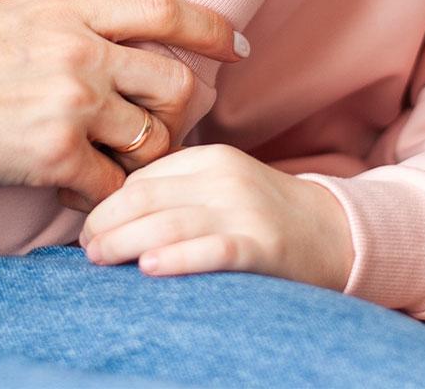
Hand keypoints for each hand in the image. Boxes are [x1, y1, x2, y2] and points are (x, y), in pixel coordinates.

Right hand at [0, 0, 242, 207]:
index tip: (235, 44)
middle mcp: (80, 52)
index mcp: (64, 10)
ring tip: (107, 164)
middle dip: (180, 111)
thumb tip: (87, 34)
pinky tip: (76, 193)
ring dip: (140, 158)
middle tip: (158, 128)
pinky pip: (112, 187)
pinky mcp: (54, 156)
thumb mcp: (1, 17)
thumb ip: (55, 24)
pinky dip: (104, 198)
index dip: (209, 26)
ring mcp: (71, 103)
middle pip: (174, 81)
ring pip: (152, 138)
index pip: (163, 8)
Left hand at [79, 143, 354, 291]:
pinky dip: (178, 258)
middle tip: (84, 246)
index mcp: (208, 158)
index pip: (142, 176)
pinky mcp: (264, 246)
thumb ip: (175, 191)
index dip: (106, 202)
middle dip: (106, 222)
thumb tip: (109, 212)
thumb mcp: (219, 186)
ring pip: (169, 222)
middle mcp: (223, 178)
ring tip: (97, 258)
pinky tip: (149, 267)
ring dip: (124, 241)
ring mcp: (245, 211)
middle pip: (146, 197)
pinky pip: (213, 250)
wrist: (339, 234)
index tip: (84, 225)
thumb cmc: (264, 215)